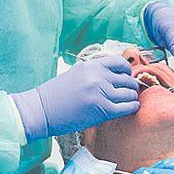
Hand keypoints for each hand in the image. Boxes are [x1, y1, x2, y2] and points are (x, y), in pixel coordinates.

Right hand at [10, 56, 139, 141]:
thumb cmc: (56, 95)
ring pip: (130, 93)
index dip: (126, 70)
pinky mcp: (102, 110)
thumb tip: (115, 73)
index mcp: (91, 65)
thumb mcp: (76, 74)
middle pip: (128, 79)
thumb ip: (94, 71)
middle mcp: (98, 76)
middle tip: (127, 92)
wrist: (41, 111)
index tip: (125, 77)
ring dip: (131, 98)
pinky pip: (127, 107)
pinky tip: (129, 109)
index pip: (120, 62)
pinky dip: (131, 108)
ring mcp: (100, 93)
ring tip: (127, 102)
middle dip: (130, 86)